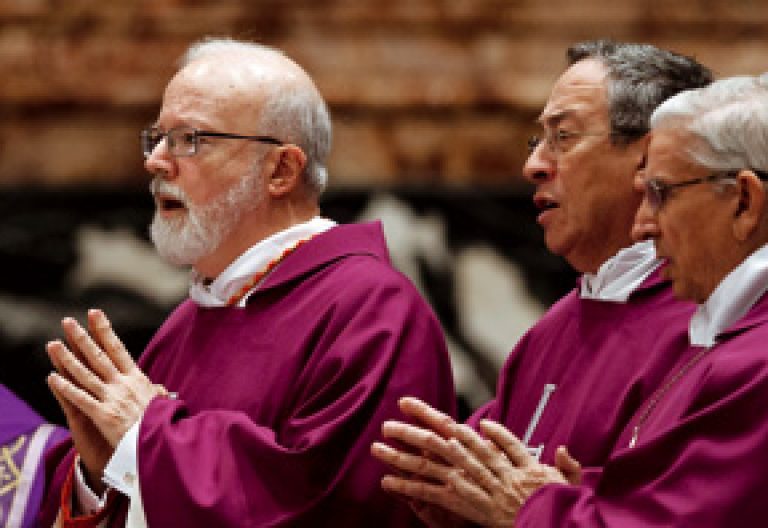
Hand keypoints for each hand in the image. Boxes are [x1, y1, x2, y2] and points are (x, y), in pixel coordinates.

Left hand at [46, 310, 162, 483]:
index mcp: (136, 379)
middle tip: (67, 321)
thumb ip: (156, 393)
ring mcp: (112, 398)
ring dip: (67, 359)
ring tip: (53, 344)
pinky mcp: (104, 415)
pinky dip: (67, 388)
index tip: (95, 314)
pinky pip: (81, 399)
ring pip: (85, 374)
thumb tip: (159, 389)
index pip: (117, 349)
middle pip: (98, 356)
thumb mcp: (162, 403)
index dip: (104, 330)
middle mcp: (123, 384)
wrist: (163, 442)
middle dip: (81, 338)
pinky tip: (53, 378)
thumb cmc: (163, 423)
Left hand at [372, 398, 574, 527]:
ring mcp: (465, 482)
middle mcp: (473, 461)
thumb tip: (507, 431)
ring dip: (400, 456)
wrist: (546, 515)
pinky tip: (388, 482)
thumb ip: (526, 451)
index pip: (452, 426)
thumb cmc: (547, 496)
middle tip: (386, 423)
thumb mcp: (547, 470)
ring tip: (377, 448)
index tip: (406, 403)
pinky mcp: (461, 503)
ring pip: (426, 464)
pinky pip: (429, 494)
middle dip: (409, 430)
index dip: (427, 413)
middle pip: (434, 440)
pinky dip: (407, 487)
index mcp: (487, 450)